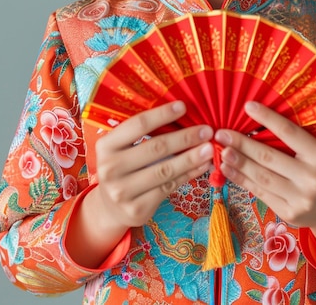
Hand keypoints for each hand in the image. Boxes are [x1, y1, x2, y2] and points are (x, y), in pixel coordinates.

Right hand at [66, 101, 212, 266]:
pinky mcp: (136, 209)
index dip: (162, 114)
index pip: (138, 125)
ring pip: (166, 170)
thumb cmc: (123, 166)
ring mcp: (122, 191)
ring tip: (209, 149)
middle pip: (156, 147)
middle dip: (185, 137)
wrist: (109, 206)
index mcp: (106, 145)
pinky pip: (169, 188)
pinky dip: (188, 175)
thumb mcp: (123, 147)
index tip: (184, 106)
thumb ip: (143, 133)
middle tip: (207, 130)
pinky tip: (201, 166)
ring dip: (191, 158)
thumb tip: (181, 113)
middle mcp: (110, 168)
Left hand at [215, 101, 315, 272]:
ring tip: (221, 151)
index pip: (289, 132)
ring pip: (261, 177)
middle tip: (221, 133)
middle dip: (242, 144)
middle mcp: (312, 178)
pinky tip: (227, 169)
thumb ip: (290, 140)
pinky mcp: (289, 214)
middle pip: (269, 157)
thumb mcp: (313, 152)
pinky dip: (241, 179)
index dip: (267, 118)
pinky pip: (260, 192)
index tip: (247, 106)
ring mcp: (301, 198)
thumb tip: (254, 121)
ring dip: (238, 162)